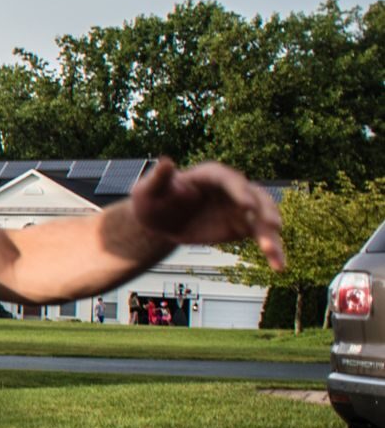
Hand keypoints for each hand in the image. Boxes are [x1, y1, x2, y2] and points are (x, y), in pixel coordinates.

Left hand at [128, 159, 284, 268]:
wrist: (160, 219)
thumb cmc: (152, 199)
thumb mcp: (148, 189)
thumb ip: (159, 178)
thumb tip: (166, 162)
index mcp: (211, 175)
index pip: (230, 180)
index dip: (239, 191)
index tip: (246, 206)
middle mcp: (232, 189)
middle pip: (255, 197)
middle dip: (264, 211)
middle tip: (272, 226)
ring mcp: (241, 208)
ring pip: (264, 218)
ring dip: (272, 234)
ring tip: (274, 254)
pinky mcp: (244, 226)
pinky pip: (263, 236)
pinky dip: (272, 250)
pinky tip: (279, 265)